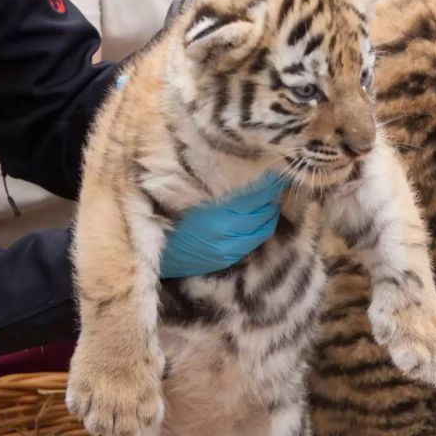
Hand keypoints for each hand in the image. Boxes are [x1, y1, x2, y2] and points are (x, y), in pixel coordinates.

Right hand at [160, 173, 285, 277]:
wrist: (157, 254)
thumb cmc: (168, 220)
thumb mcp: (193, 201)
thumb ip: (221, 195)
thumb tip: (247, 183)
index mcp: (217, 217)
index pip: (254, 198)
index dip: (269, 186)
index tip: (278, 175)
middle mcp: (227, 236)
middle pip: (263, 214)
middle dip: (273, 199)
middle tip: (277, 185)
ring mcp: (229, 250)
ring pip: (263, 230)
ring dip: (270, 214)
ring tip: (271, 201)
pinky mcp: (228, 260)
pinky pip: (253, 242)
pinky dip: (261, 228)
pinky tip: (259, 220)